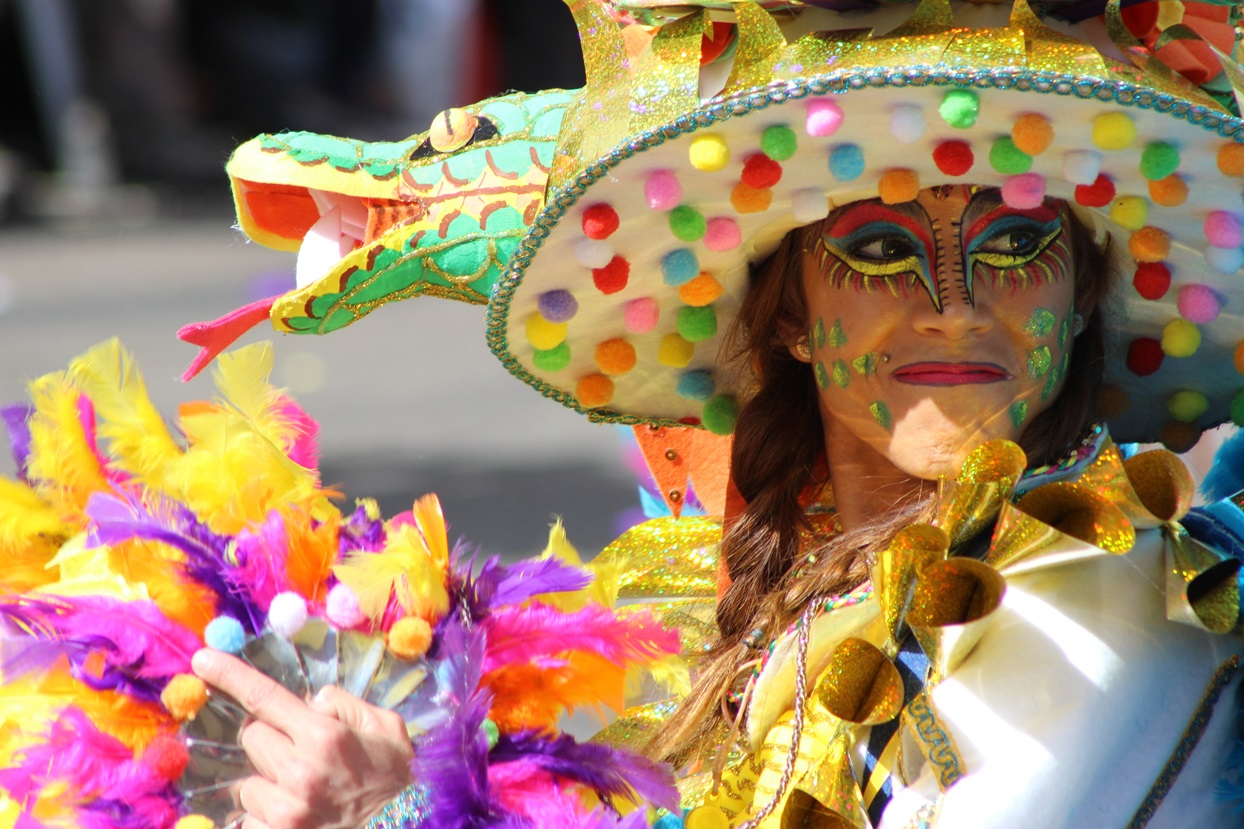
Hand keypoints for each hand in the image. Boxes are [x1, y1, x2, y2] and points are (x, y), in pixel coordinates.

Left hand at [192, 648, 414, 828]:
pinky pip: (250, 817)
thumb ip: (344, 704)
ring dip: (268, 781)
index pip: (266, 697)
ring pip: (247, 781)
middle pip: (252, 737)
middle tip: (301, 753)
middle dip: (272, 739)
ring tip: (303, 791)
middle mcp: (300, 770)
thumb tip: (308, 702)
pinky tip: (298, 815)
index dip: (230, 676)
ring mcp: (286, 809)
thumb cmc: (395, 777)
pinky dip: (267, 815)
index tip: (202, 660)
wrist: (410, 825)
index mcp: (325, 736)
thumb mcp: (385, 727)